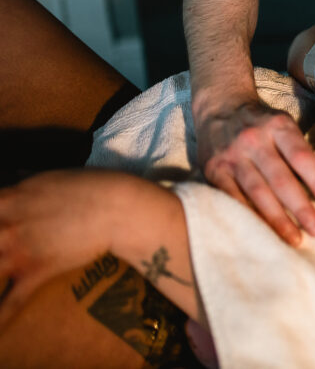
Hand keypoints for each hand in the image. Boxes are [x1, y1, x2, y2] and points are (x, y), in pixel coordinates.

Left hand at [0, 170, 123, 329]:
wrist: (120, 209)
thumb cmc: (91, 187)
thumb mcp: (48, 179)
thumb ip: (22, 189)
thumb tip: (12, 187)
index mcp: (7, 199)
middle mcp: (5, 226)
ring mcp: (18, 251)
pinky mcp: (35, 273)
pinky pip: (10, 302)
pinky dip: (0, 318)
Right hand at [196, 99, 314, 244]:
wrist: (219, 106)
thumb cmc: (262, 121)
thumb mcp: (284, 123)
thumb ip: (300, 149)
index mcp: (277, 126)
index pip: (300, 156)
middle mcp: (254, 140)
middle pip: (281, 179)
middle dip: (301, 208)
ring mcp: (232, 156)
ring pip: (258, 193)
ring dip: (278, 219)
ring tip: (296, 239)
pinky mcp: (214, 170)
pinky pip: (234, 198)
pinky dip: (251, 216)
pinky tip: (264, 232)